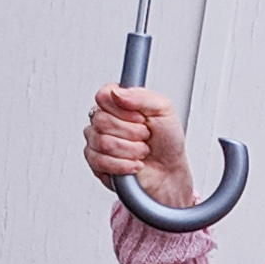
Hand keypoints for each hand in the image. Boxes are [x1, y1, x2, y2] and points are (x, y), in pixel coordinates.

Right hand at [84, 82, 195, 209]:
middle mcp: (104, 119)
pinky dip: (122, 165)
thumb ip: (141, 96)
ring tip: (141, 151)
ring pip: (102, 142)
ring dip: (130, 150)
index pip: (103, 96)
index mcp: (118, 102)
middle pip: (102, 121)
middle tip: (144, 137)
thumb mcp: (163, 109)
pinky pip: (99, 161)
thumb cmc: (166, 140)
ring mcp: (97, 140)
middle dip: (132, 133)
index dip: (124, 110)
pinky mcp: (95, 162)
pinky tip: (133, 163)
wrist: (169, 170)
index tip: (141, 118)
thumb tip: (117, 93)